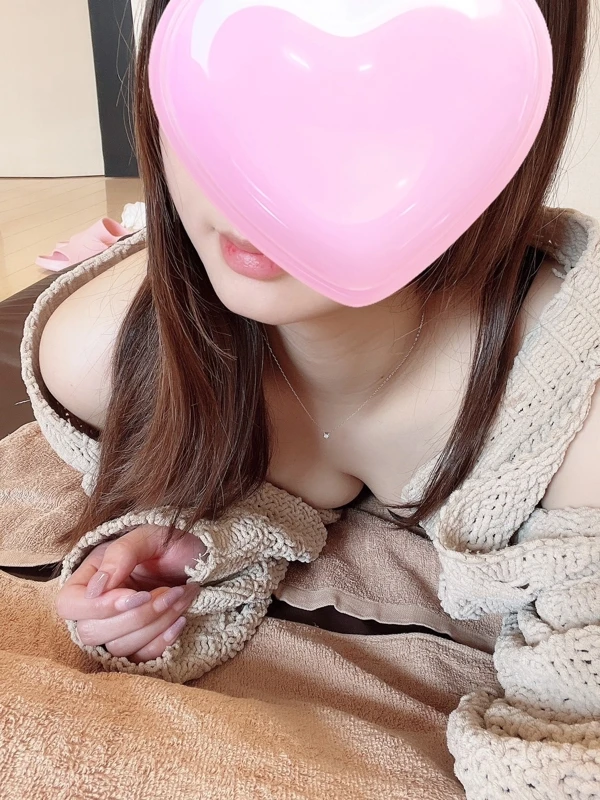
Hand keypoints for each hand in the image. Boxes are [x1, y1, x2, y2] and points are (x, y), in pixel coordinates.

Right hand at [56, 524, 206, 662]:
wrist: (202, 556)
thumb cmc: (173, 543)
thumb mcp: (149, 536)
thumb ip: (121, 555)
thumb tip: (96, 589)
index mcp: (91, 576)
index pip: (69, 605)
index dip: (99, 607)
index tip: (139, 594)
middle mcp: (98, 605)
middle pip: (91, 632)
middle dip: (137, 616)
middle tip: (168, 592)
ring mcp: (118, 627)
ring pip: (118, 647)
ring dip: (154, 625)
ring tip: (179, 598)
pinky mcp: (139, 642)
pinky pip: (140, 658)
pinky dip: (161, 642)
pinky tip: (180, 620)